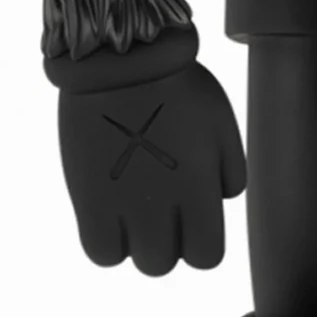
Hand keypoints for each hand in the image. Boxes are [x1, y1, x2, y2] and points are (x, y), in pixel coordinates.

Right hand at [59, 59, 245, 274]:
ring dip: (137, 240)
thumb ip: (229, 172)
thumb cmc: (175, 82)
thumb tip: (218, 202)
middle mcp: (162, 206)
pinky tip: (108, 210)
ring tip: (132, 204)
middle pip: (167, 261)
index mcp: (198, 189)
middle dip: (166, 239)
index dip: (199, 240)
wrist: (120, 54)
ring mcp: (122, 204)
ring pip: (137, 261)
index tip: (188, 216)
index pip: (207, 257)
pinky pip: (100, 251)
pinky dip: (107, 240)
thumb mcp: (221, 123)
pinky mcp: (88, 196)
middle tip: (157, 204)